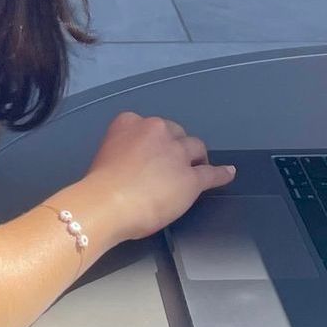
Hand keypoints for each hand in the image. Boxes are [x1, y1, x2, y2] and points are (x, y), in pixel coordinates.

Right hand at [79, 109, 235, 245]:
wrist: (107, 203)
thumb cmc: (98, 186)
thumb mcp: (105, 156)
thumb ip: (122, 153)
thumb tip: (131, 168)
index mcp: (129, 123)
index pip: (148, 125)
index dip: (153, 140)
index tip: (151, 152)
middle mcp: (156, 131)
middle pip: (176, 133)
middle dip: (176, 146)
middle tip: (172, 163)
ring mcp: (176, 153)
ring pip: (195, 148)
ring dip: (196, 157)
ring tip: (197, 166)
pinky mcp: (192, 177)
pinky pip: (211, 173)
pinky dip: (221, 174)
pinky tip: (227, 174)